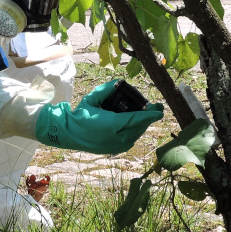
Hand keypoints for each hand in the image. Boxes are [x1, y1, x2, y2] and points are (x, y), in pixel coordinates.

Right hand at [33, 81, 163, 154]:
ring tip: (146, 115)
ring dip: (142, 125)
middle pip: (139, 127)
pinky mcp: (115, 149)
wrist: (70, 133)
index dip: (150, 115)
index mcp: (112, 125)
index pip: (136, 119)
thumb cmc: (81, 114)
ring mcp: (116, 146)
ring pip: (136, 134)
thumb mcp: (92, 98)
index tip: (160, 110)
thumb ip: (106, 89)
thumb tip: (119, 82)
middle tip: (155, 108)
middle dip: (148, 118)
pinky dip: (135, 131)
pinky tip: (135, 124)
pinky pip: (131, 139)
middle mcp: (117, 137)